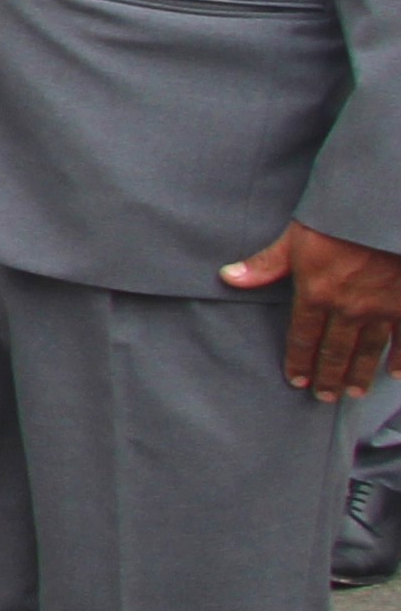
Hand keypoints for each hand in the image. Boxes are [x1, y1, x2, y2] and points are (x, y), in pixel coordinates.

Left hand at [224, 219, 400, 399]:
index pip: (303, 337)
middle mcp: (349, 309)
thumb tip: (228, 277)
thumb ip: (266, 264)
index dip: (299, 361)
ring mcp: (383, 309)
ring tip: (352, 394)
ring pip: (368, 350)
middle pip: (335, 351)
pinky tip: (395, 374)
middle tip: (323, 397)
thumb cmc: (337, 219)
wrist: (383, 212)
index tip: (297, 381)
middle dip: (327, 376)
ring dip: (359, 374)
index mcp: (317, 294)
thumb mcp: (296, 237)